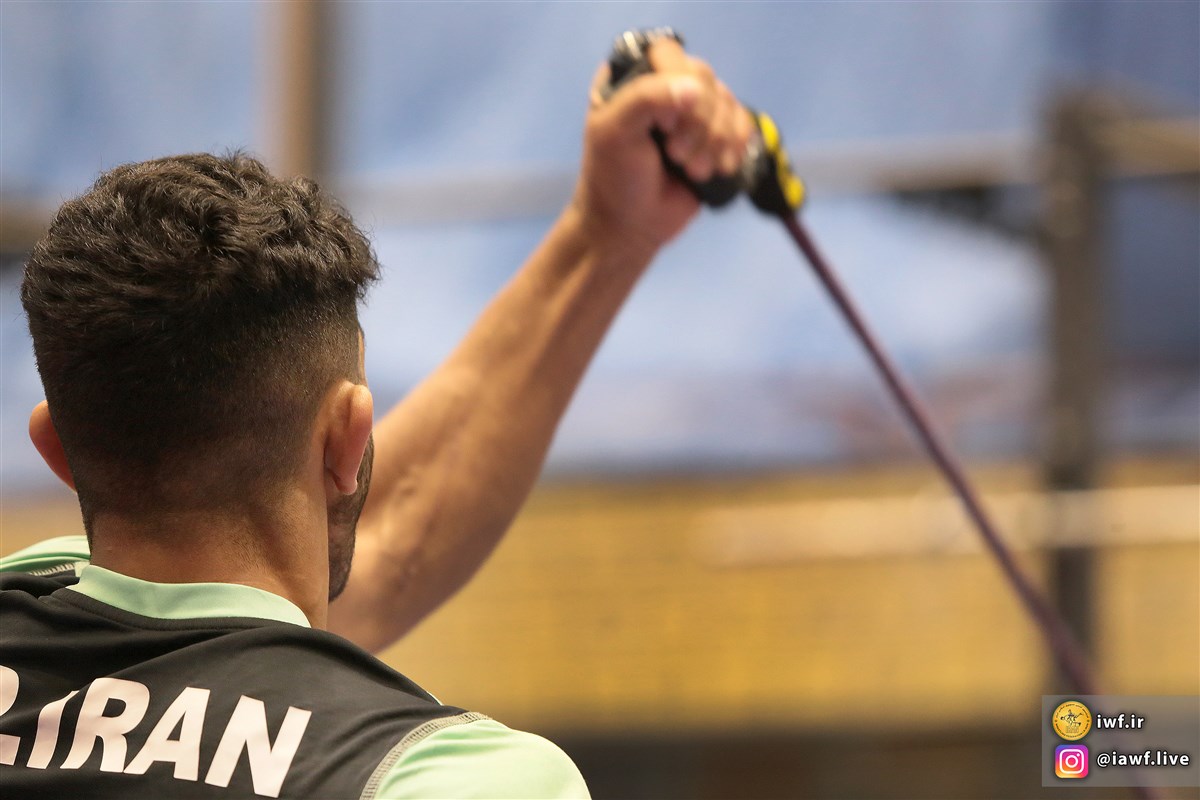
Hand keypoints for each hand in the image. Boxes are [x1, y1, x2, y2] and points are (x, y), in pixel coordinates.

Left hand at [571, 37, 753, 259]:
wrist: (631, 227)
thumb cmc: (615, 179)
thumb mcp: (615, 133)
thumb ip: (646, 98)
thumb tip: (694, 90)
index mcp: (634, 77)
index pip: (669, 55)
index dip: (676, 87)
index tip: (663, 125)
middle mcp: (666, 86)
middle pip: (705, 79)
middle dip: (697, 124)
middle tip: (676, 156)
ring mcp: (695, 112)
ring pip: (727, 103)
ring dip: (714, 142)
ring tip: (692, 171)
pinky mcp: (717, 136)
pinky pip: (743, 124)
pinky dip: (734, 148)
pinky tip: (717, 169)